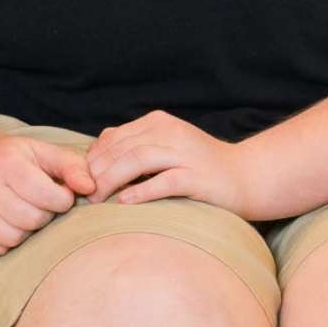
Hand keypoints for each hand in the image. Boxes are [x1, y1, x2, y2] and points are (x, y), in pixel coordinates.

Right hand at [0, 127, 97, 256]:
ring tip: (26, 212)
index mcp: (7, 163)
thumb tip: (91, 189)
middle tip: (43, 205)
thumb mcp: (44, 151)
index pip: (45, 195)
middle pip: (31, 220)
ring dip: (27, 230)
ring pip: (14, 238)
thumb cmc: (15, 157)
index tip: (60, 194)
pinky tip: (10, 222)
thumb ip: (72, 167)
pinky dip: (8, 241)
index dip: (62, 199)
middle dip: (45, 216)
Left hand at [83, 111, 254, 215]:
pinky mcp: (196, 177)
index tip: (82, 180)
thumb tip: (96, 152)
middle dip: (97, 172)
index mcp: (160, 122)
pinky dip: (139, 192)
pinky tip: (124, 203)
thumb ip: (135, 144)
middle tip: (85, 194)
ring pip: (136, 161)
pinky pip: (162, 182)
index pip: (113, 137)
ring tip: (97, 200)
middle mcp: (171, 133)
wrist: (246, 176)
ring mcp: (185, 154)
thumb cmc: (200, 166)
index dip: (92, 158)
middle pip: (121, 149)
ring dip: (111, 181)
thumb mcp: (166, 146)